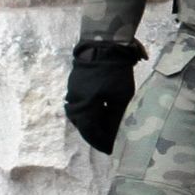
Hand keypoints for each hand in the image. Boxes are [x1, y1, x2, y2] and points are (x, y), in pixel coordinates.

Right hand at [65, 36, 143, 153]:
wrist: (103, 44)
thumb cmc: (115, 73)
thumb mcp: (121, 98)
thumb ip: (116, 118)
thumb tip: (115, 135)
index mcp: (85, 109)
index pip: (91, 134)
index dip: (101, 143)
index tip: (111, 150)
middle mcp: (74, 103)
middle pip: (83, 126)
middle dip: (96, 134)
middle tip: (109, 140)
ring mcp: (72, 93)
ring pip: (80, 115)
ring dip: (92, 123)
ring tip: (106, 126)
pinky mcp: (74, 84)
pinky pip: (79, 104)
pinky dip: (90, 111)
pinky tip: (101, 110)